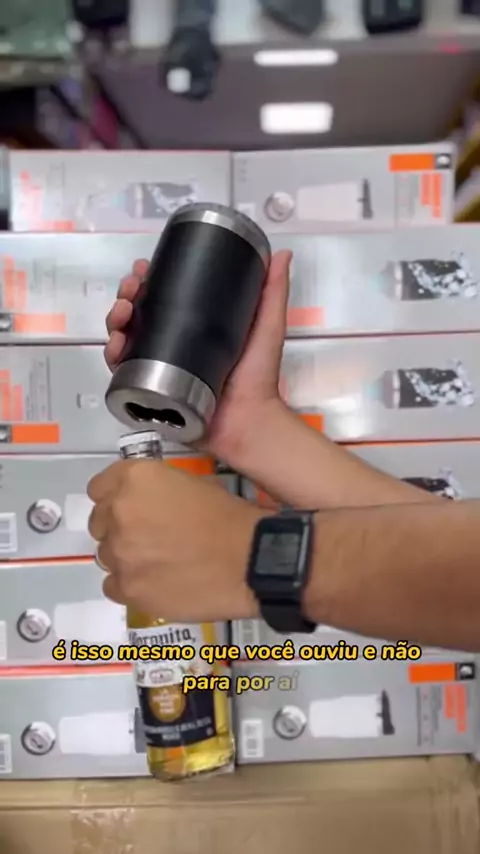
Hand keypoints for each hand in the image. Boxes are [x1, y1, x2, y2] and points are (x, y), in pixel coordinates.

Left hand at [87, 459, 264, 622]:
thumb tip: (146, 504)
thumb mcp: (191, 483)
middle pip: (99, 522)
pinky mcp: (127, 589)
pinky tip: (155, 582)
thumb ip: (155, 490)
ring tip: (158, 562)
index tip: (129, 507)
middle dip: (118, 528)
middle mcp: (119, 513)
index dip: (114, 498)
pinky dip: (130, 584)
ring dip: (125, 557)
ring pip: (106, 555)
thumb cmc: (228, 517)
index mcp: (135, 480)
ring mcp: (120, 554)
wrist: (248, 560)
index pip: (99, 488)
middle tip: (148, 536)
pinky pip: (112, 585)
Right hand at [104, 251, 291, 467]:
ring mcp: (159, 370)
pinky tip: (116, 346)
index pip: (164, 297)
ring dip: (115, 321)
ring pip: (126, 339)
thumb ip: (273, 293)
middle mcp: (173, 347)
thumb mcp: (267, 327)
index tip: (144, 267)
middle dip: (127, 297)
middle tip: (130, 289)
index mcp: (194, 329)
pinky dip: (113, 357)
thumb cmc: (260, 379)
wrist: (249, 422)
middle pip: (138, 315)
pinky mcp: (150, 394)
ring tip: (123, 313)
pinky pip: (123, 374)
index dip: (148, 281)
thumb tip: (282, 254)